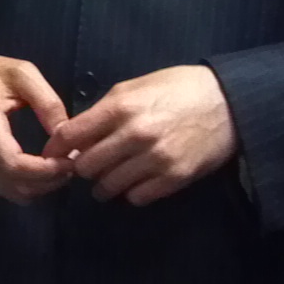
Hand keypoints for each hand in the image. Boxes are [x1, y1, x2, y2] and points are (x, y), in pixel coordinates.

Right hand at [0, 53, 74, 204]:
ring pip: (10, 191)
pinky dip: (25, 187)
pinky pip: (3, 188)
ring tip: (59, 168)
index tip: (69, 160)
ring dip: (39, 186)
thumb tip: (67, 134)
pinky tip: (40, 172)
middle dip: (48, 180)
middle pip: (15, 184)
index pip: (14, 165)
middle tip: (71, 164)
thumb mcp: (22, 74)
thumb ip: (47, 102)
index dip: (45, 170)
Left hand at [50, 65, 237, 206]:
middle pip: (86, 165)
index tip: (56, 152)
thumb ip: (104, 109)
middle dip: (81, 166)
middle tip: (87, 164)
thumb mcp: (135, 86)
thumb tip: (77, 133)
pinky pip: (137, 197)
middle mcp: (134, 135)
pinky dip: (131, 192)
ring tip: (107, 178)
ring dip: (103, 184)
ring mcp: (155, 159)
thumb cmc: (177, 88)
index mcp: (120, 107)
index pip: (71, 135)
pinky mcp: (174, 178)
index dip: (58, 146)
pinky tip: (134, 181)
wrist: (227, 102)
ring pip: (108, 186)